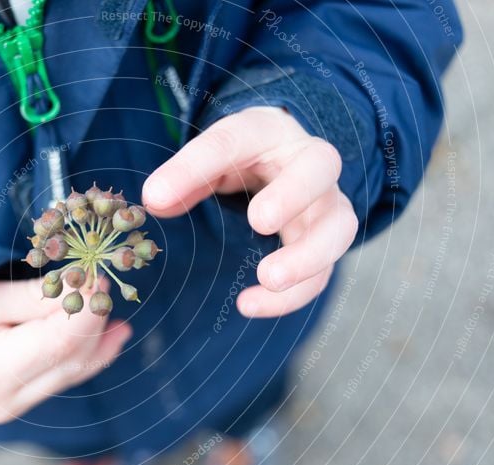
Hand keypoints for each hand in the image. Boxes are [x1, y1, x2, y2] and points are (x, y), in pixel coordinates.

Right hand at [0, 278, 131, 423]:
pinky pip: (65, 377)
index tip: (98, 278)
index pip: (57, 343)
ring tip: (117, 312)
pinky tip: (111, 334)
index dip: (86, 311)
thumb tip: (82, 286)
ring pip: (74, 371)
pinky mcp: (25, 403)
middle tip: (106, 284)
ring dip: (99, 339)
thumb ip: (31, 297)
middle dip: (95, 320)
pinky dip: (88, 353)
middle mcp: (8, 400)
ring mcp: (17, 407)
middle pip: (71, 359)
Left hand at [142, 106, 357, 317]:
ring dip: (307, 256)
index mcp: (267, 131)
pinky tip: (248, 305)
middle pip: (320, 166)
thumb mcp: (210, 159)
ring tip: (269, 278)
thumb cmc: (243, 158)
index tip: (157, 197)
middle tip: (259, 220)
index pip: (234, 139)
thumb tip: (154, 201)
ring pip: (338, 227)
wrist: (286, 161)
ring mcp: (327, 203)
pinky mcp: (327, 243)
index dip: (195, 166)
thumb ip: (185, 177)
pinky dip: (290, 296)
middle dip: (293, 194)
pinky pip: (322, 273)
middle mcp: (308, 162)